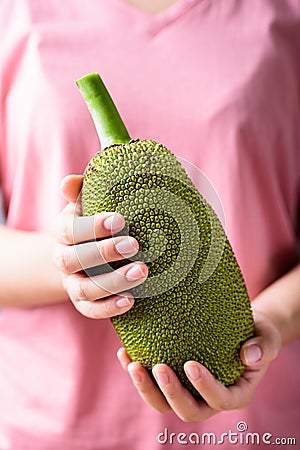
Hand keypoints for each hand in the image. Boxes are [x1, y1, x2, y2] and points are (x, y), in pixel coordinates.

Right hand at [53, 174, 147, 318]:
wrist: (81, 255)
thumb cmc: (90, 225)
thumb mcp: (85, 205)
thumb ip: (80, 193)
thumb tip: (70, 181)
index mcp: (62, 232)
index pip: (69, 230)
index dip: (92, 226)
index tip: (120, 219)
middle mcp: (63, 259)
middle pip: (73, 260)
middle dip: (103, 253)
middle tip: (134, 244)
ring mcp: (72, 283)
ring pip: (83, 289)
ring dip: (112, 282)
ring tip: (142, 272)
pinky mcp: (82, 303)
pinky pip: (90, 311)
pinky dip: (108, 309)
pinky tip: (130, 301)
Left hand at [117, 309, 281, 421]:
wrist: (241, 329)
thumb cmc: (256, 334)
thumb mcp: (267, 337)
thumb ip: (263, 347)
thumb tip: (249, 356)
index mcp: (235, 393)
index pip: (220, 400)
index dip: (205, 388)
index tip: (191, 365)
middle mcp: (209, 400)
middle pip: (188, 410)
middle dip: (171, 392)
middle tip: (158, 367)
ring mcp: (189, 392)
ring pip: (164, 403)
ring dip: (146, 388)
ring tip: (133, 364)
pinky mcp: (173, 380)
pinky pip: (151, 383)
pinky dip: (135, 371)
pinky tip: (124, 353)